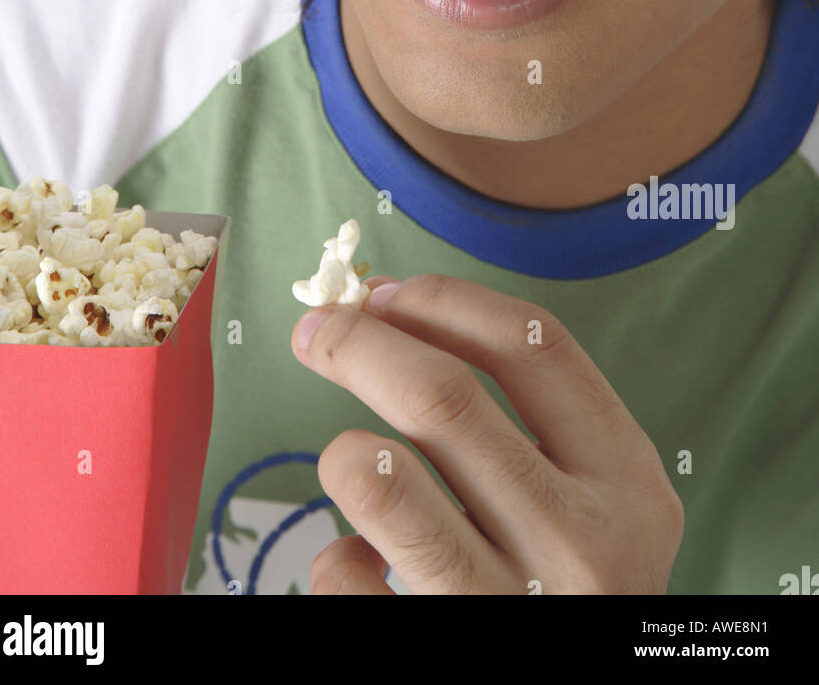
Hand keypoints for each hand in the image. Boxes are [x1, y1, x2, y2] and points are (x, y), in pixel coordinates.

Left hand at [290, 273, 683, 594]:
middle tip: (320, 330)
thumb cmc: (579, 584)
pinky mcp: (444, 653)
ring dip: (345, 448)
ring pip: (383, 483)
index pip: (531, 345)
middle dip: (360, 343)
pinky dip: (337, 557)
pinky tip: (362, 560)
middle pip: (442, 396)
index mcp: (625, 482)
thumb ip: (534, 419)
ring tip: (346, 455)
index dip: (444, 300)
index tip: (385, 294)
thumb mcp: (602, 501)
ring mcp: (511, 606)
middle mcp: (578, 543)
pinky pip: (349, 581)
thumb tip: (391, 312)